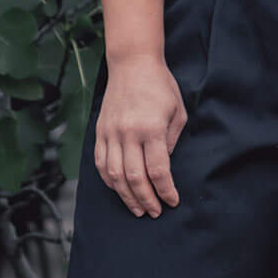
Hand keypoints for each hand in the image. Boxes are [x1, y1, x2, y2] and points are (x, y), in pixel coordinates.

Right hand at [95, 55, 187, 217]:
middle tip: (155, 212)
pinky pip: (101, 163)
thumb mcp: (178, 112)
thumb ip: (172, 141)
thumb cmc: (160, 87)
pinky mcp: (100, 132)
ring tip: (138, 209)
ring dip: (126, 196)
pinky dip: (109, 181)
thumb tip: (163, 166)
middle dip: (146, 200)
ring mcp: (110, 133)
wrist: (132, 64)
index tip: (172, 201)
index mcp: (151, 129)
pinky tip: (119, 190)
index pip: (158, 170)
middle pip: (134, 178)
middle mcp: (128, 133)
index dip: (165, 191)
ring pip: (114, 175)